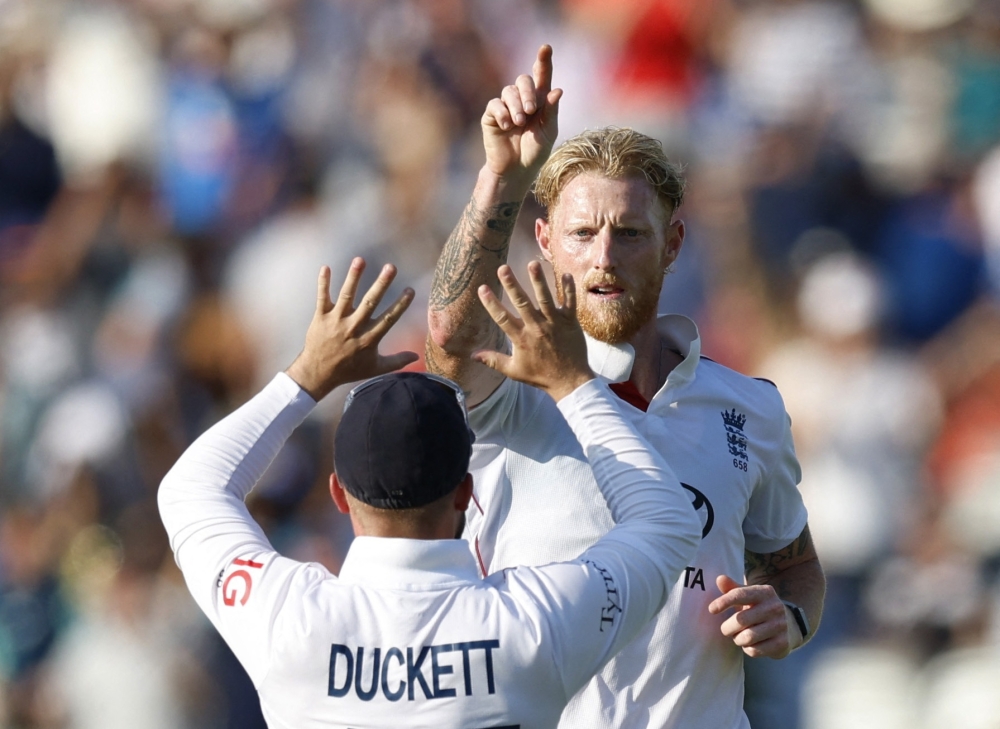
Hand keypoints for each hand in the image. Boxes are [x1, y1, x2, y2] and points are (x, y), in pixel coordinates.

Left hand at [285, 259, 417, 400]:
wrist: (318, 373)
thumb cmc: (349, 370)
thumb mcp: (375, 369)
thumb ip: (397, 361)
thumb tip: (416, 356)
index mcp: (369, 339)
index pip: (388, 319)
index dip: (400, 304)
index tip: (410, 289)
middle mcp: (354, 327)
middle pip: (370, 303)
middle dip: (381, 284)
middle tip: (391, 267)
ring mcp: (336, 321)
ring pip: (346, 296)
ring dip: (353, 277)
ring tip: (360, 260)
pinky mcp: (320, 317)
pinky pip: (322, 298)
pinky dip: (323, 283)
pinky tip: (325, 267)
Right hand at [472, 261, 592, 400]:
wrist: (570, 382)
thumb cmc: (540, 376)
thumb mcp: (514, 370)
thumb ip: (493, 360)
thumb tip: (472, 355)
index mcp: (521, 339)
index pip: (502, 318)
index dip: (491, 303)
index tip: (482, 288)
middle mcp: (537, 328)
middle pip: (522, 303)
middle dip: (512, 284)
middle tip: (503, 268)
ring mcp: (555, 323)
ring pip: (545, 298)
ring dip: (539, 281)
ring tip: (532, 264)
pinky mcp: (570, 322)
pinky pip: (570, 302)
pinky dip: (569, 289)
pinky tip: (566, 274)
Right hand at [482, 44, 562, 184]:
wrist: (516, 170)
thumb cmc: (535, 151)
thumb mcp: (548, 133)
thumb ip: (551, 112)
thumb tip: (557, 91)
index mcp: (540, 101)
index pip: (542, 76)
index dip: (543, 61)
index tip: (546, 48)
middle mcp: (522, 99)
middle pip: (523, 80)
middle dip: (528, 93)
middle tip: (530, 111)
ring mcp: (506, 106)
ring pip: (508, 91)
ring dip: (516, 105)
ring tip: (519, 123)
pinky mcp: (492, 116)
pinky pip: (495, 105)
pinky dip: (502, 113)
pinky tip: (507, 125)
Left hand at [708, 575, 802, 658]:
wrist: (790, 625)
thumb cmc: (760, 608)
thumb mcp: (749, 596)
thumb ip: (733, 588)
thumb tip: (719, 579)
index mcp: (764, 592)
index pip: (739, 594)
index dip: (723, 602)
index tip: (711, 610)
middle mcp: (774, 607)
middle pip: (740, 620)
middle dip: (727, 627)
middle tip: (726, 629)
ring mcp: (780, 625)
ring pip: (747, 637)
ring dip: (737, 639)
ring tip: (738, 636)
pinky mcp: (782, 643)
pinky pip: (755, 650)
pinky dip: (747, 649)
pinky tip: (750, 644)